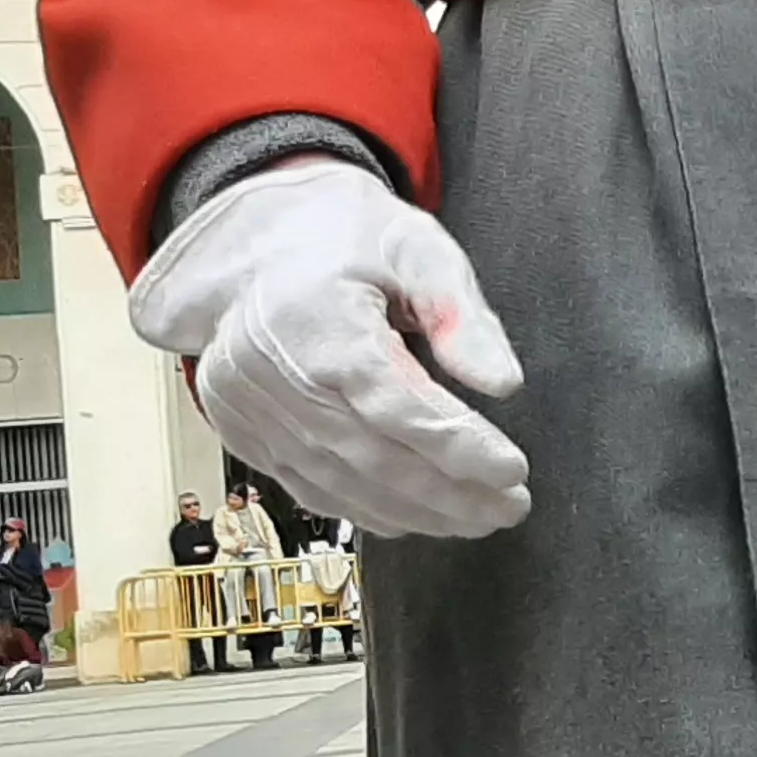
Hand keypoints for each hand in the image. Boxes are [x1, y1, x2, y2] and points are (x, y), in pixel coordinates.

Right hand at [127, 156, 529, 537]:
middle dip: (449, 494)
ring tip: (476, 518)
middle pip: (372, 457)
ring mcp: (249, 410)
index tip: (513, 471)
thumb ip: (461, 315)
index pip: (399, 407)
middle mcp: (274, 377)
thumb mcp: (415, 248)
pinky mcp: (242, 431)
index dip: (459, 448)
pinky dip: (365, 510)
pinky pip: (307, 486)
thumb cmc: (340, 239)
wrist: (246, 246)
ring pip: (340, 483)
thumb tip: (503, 382)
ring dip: (415, 512)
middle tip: (509, 507)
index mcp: (318, 325)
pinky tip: (414, 518)